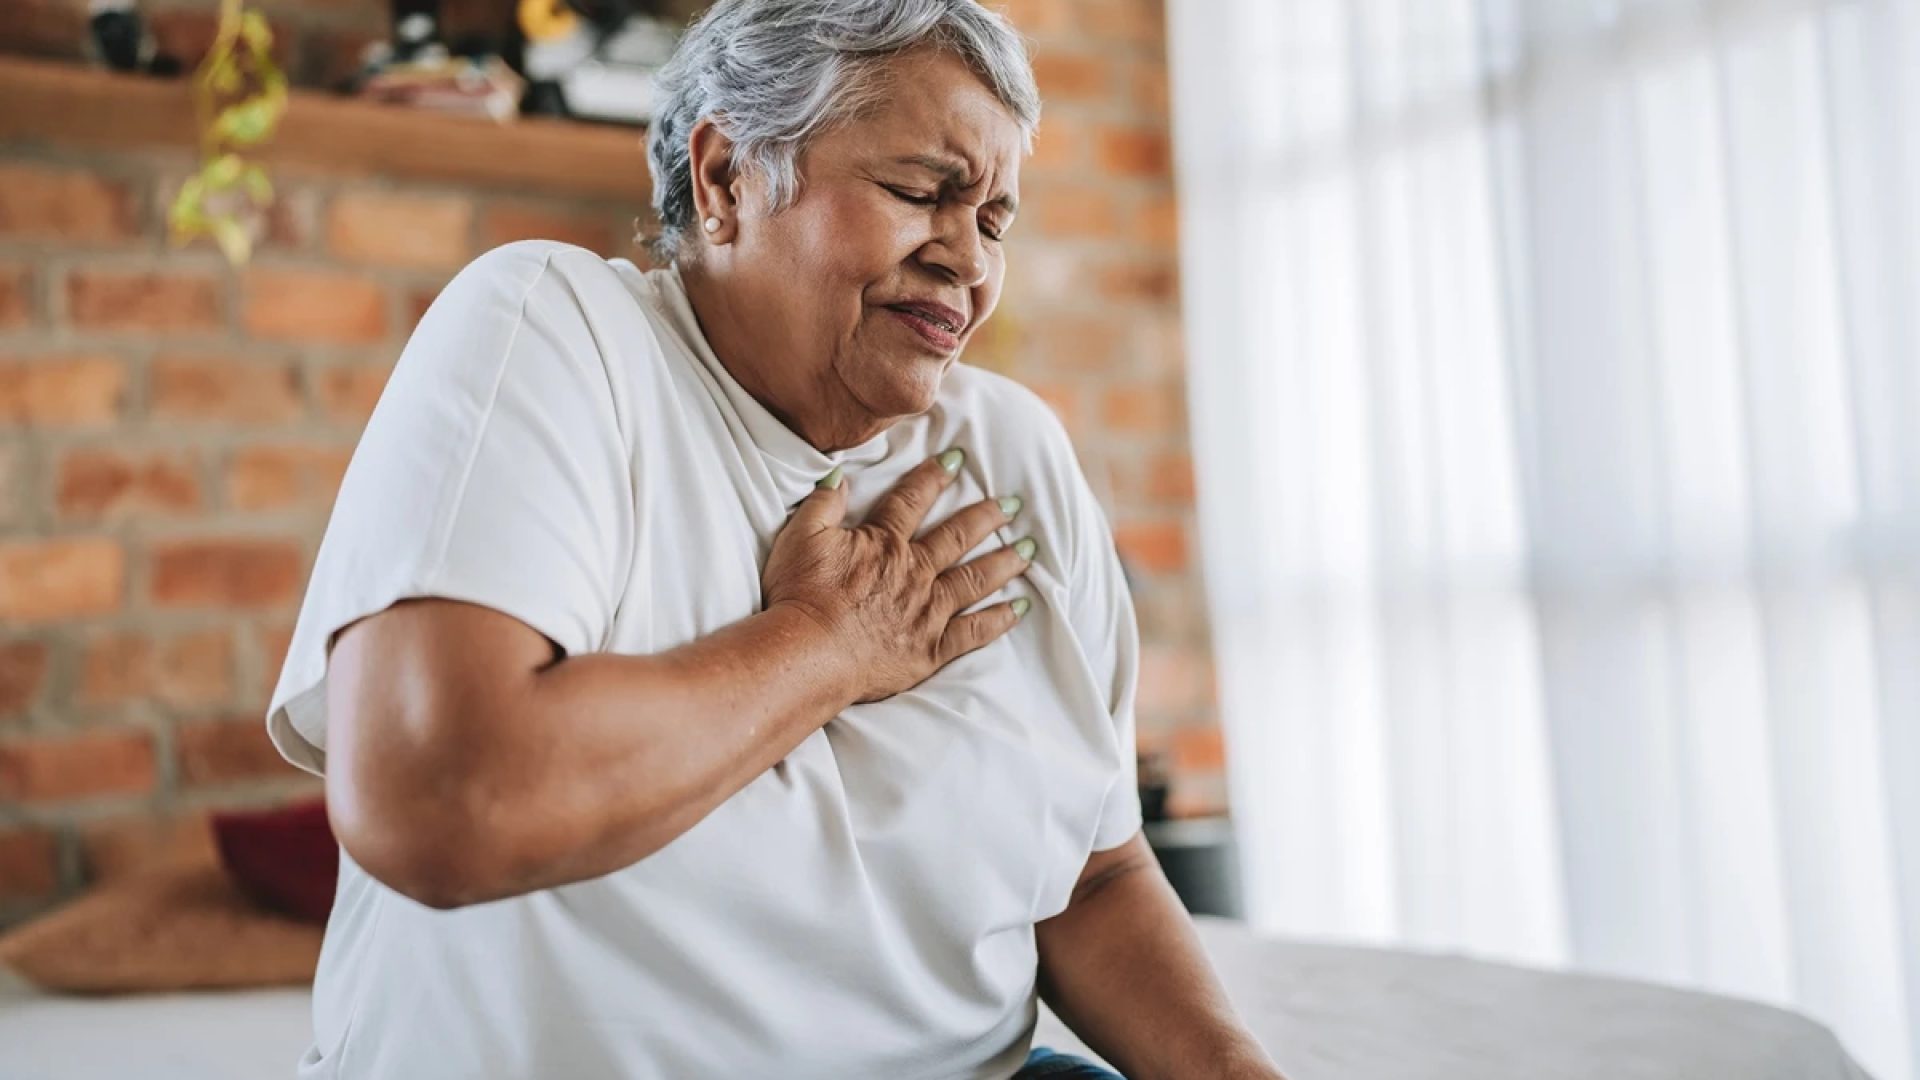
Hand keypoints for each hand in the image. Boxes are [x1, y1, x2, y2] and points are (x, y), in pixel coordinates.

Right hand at [761, 448, 1034, 703]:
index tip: (958, 459)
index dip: (935, 476)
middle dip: (986, 517)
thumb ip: (823, 503)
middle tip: (1011, 504)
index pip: (913, 500)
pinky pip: (973, 632)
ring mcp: (927, 611)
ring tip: (1027, 549)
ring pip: (974, 579)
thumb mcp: (801, 536)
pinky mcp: (930, 649)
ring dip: (1004, 562)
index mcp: (884, 543)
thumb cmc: (800, 596)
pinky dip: (999, 620)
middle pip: (958, 537)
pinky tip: (1020, 609)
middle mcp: (914, 572)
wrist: (808, 654)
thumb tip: (839, 475)